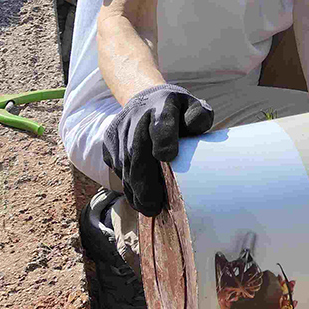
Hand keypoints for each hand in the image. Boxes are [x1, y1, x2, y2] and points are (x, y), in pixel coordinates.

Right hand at [103, 84, 213, 215]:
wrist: (146, 100)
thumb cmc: (176, 111)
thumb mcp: (193, 107)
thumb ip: (200, 116)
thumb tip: (196, 127)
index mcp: (162, 106)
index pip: (161, 123)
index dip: (163, 139)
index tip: (167, 157)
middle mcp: (136, 117)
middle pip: (137, 151)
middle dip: (145, 181)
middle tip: (154, 205)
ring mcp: (119, 130)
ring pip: (124, 164)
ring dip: (135, 189)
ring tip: (148, 208)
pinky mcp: (109, 142)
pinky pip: (116, 167)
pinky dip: (127, 185)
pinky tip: (138, 198)